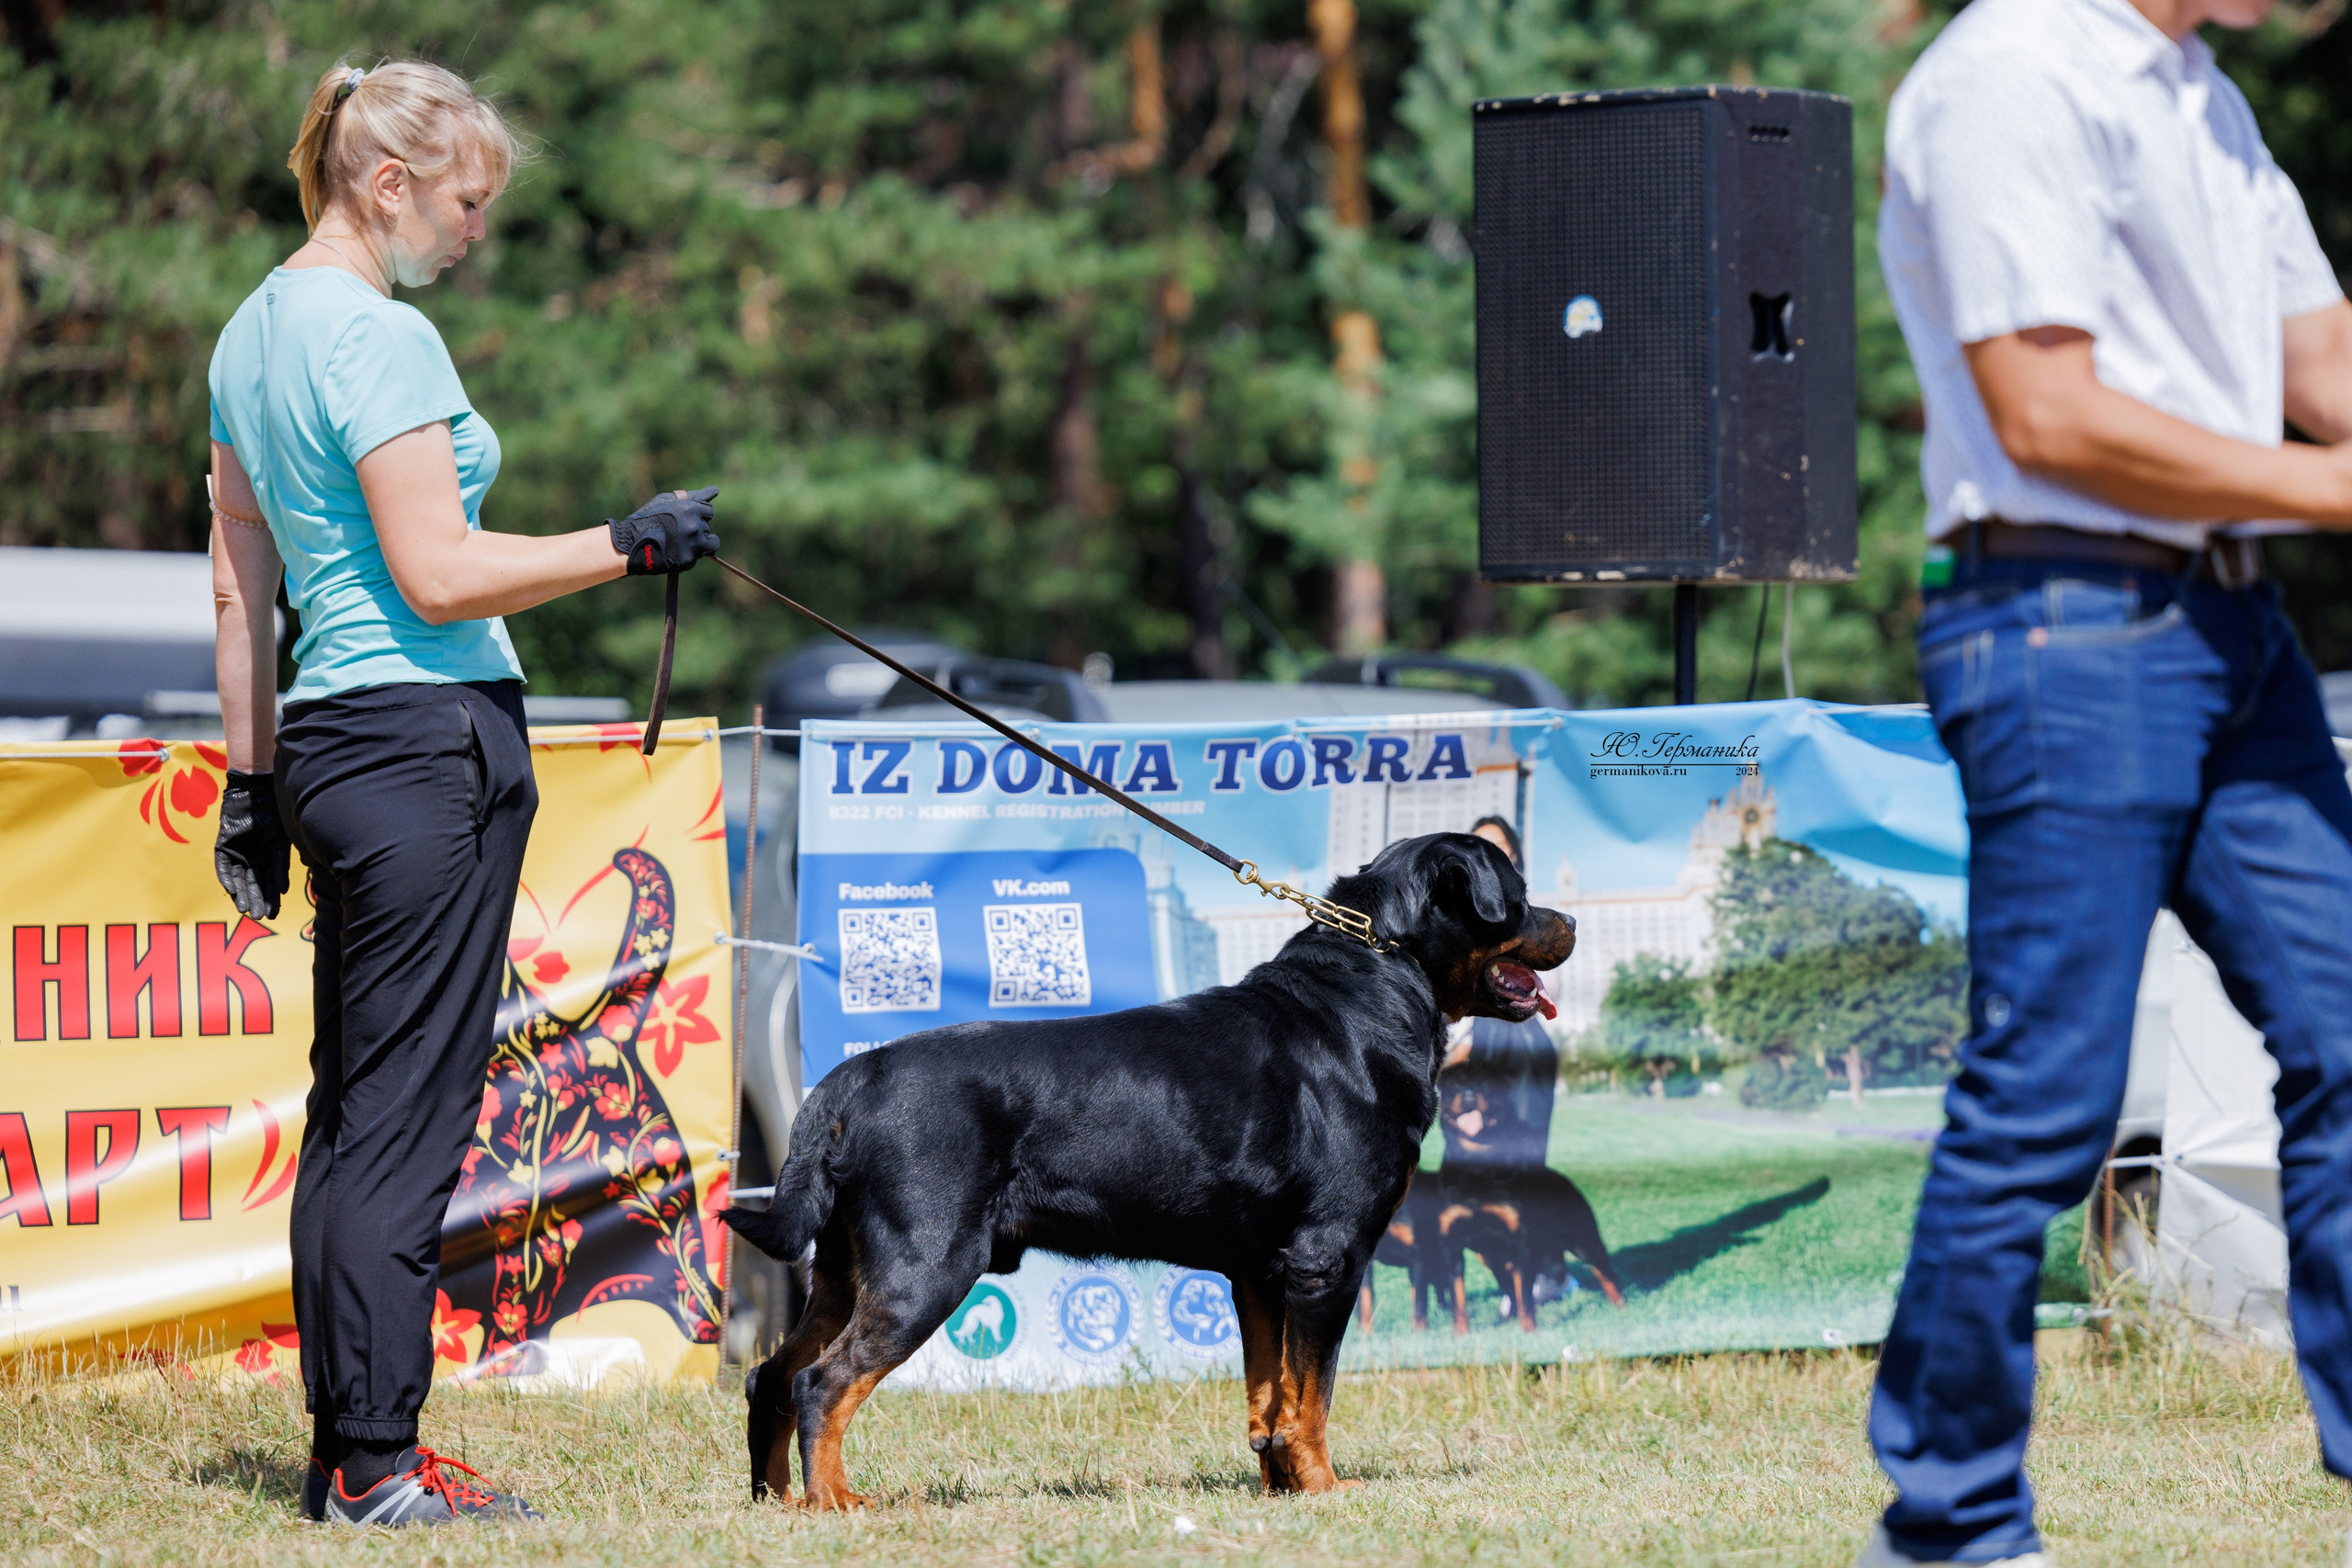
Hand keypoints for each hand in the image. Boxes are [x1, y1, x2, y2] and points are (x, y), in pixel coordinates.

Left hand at [215, 770, 290, 919]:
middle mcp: (252, 857)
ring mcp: (237, 852)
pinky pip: (223, 866)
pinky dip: (227, 878)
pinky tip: (233, 891)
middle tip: (259, 917)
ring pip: (238, 878)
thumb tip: (282, 889)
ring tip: (245, 910)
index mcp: (269, 856)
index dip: (270, 899)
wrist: (257, 791)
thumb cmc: (274, 813)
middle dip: (257, 900)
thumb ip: (280, 866)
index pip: (269, 883)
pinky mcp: (222, 845)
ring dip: (241, 894)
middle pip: (254, 883)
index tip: (272, 914)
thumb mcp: (281, 843)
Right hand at [609, 487, 720, 574]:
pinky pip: (698, 556)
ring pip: (710, 543)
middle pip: (707, 526)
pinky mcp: (689, 560)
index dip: (698, 514)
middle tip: (677, 530)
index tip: (685, 517)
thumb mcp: (666, 501)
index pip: (708, 511)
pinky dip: (690, 554)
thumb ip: (691, 497)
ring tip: (681, 541)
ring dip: (699, 541)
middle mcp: (694, 526)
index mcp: (689, 509)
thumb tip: (715, 490)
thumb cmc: (648, 518)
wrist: (632, 544)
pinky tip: (675, 550)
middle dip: (696, 527)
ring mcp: (693, 545)